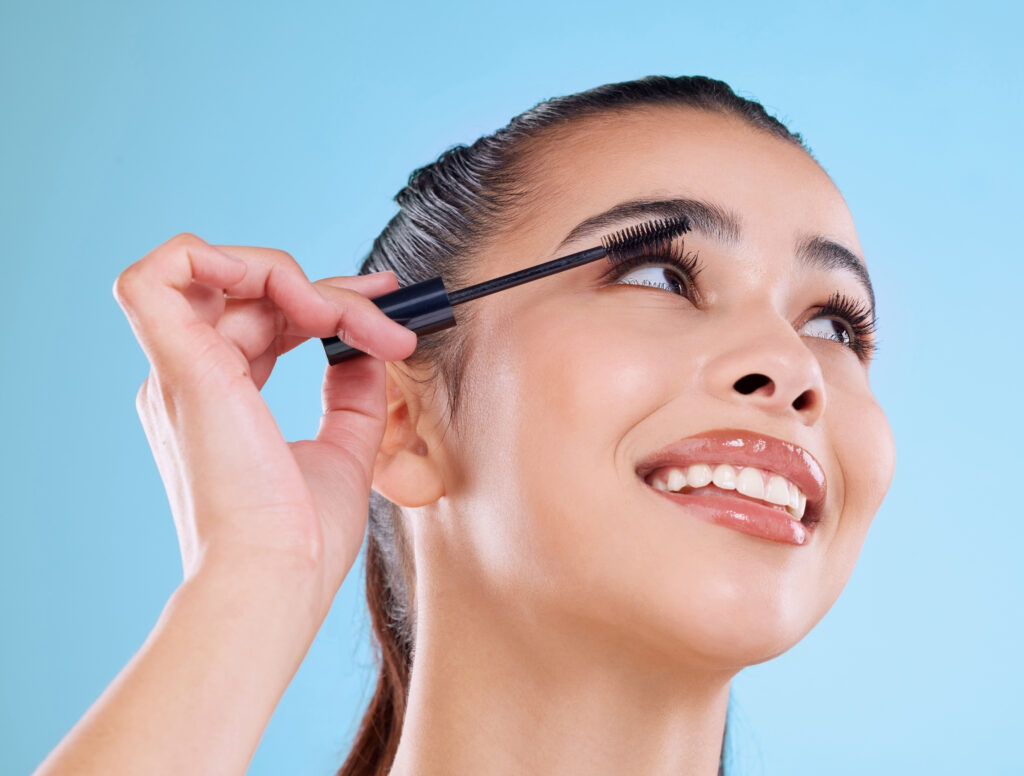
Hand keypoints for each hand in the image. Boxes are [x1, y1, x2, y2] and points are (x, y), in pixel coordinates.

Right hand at [113, 233, 414, 614]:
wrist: (274, 583)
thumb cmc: (301, 542)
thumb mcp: (343, 452)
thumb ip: (351, 396)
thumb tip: (367, 350)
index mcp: (217, 398)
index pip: (262, 318)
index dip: (322, 299)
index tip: (385, 307)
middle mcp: (189, 379)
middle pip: (252, 292)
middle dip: (330, 291)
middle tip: (390, 313)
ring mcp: (179, 371)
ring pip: (228, 275)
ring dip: (306, 283)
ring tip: (362, 323)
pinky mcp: (182, 365)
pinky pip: (165, 270)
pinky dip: (234, 261)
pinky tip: (307, 301)